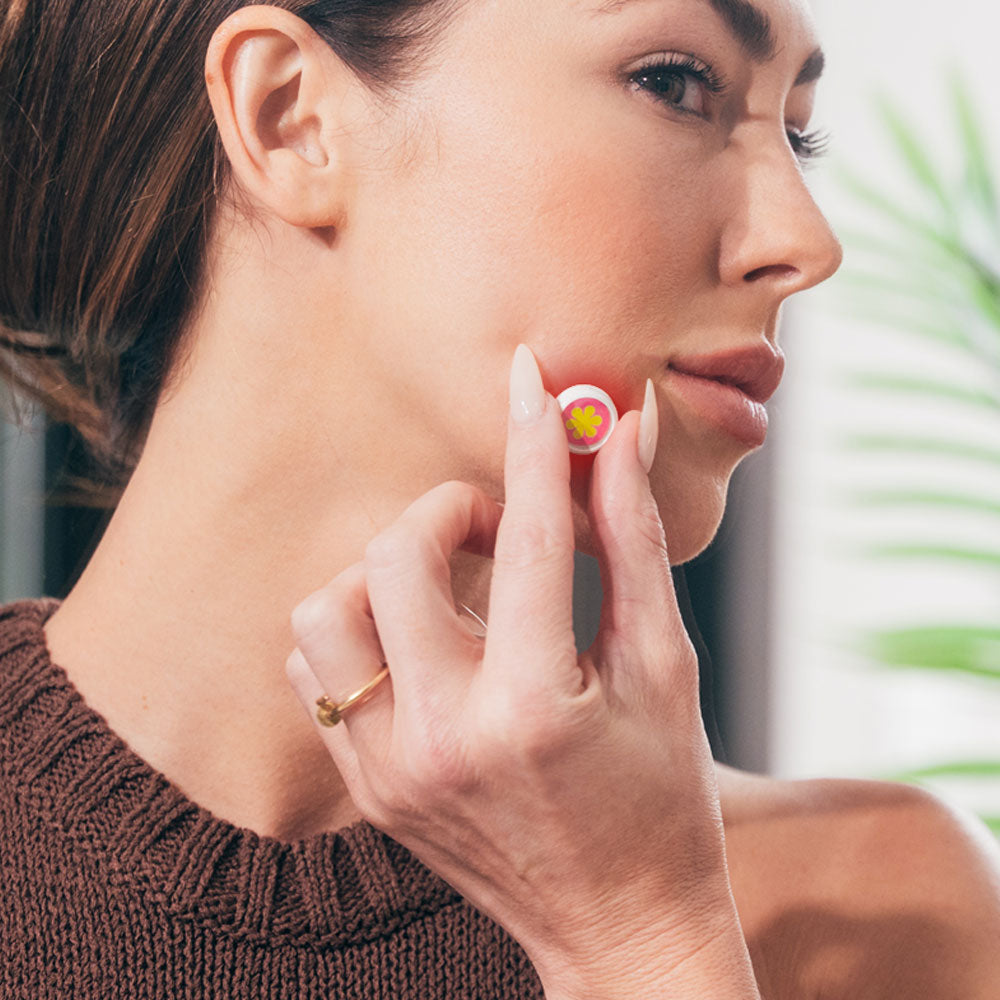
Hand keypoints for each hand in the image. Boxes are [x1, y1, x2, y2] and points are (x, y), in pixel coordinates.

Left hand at [286, 344, 745, 995]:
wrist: (619, 927)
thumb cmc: (666, 799)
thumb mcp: (665, 666)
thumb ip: (632, 541)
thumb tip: (622, 436)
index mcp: (534, 709)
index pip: (526, 538)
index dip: (535, 442)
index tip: (532, 375)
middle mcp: (442, 738)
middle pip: (397, 557)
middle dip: (450, 510)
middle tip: (497, 524)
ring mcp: (388, 769)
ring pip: (328, 609)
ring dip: (387, 570)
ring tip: (452, 585)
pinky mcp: (366, 787)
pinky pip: (316, 671)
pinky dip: (359, 627)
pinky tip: (419, 635)